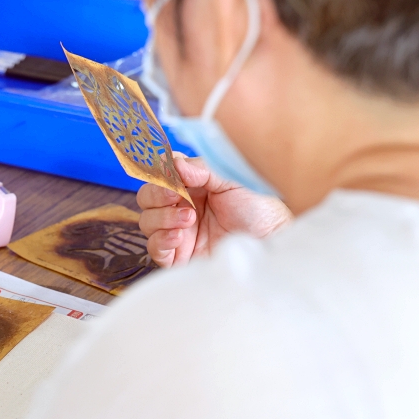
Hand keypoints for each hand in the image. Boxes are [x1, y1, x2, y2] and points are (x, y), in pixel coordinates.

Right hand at [137, 155, 292, 266]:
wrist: (271, 242)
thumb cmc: (259, 208)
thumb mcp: (232, 180)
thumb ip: (203, 169)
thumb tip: (175, 163)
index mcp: (191, 185)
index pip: (160, 175)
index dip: (159, 175)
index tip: (172, 176)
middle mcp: (181, 206)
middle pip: (147, 198)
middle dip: (157, 196)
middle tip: (177, 197)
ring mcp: (178, 231)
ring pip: (146, 221)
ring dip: (163, 218)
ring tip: (190, 219)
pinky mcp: (178, 256)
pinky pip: (154, 247)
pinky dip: (161, 240)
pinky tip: (179, 237)